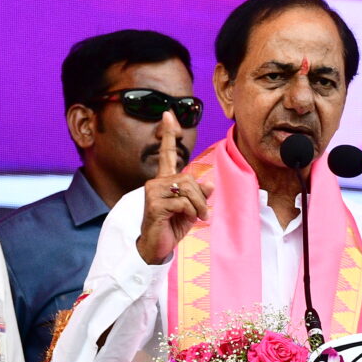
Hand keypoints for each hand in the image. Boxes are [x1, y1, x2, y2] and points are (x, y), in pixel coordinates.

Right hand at [134, 135, 209, 265]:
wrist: (157, 247)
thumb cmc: (173, 226)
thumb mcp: (192, 209)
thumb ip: (199, 195)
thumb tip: (209, 184)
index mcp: (164, 181)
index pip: (167, 154)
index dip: (168, 135)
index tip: (168, 114)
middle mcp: (156, 183)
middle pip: (189, 178)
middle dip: (201, 197)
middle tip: (202, 213)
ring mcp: (152, 193)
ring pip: (187, 189)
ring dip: (198, 205)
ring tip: (196, 217)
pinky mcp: (153, 205)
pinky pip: (183, 203)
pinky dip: (191, 212)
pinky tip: (184, 220)